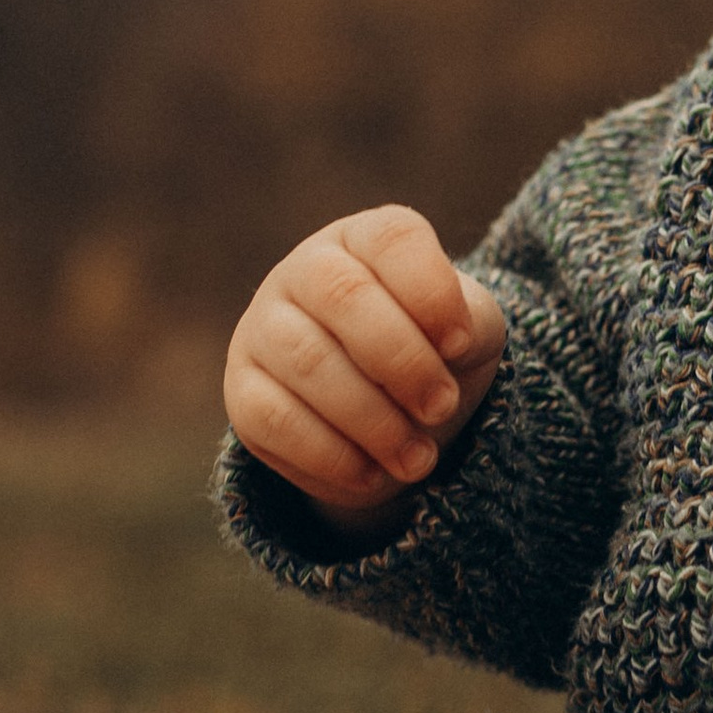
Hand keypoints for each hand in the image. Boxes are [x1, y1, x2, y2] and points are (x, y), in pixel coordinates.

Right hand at [225, 205, 505, 521]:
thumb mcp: (468, 332)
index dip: (432, 292)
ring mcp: (263, 328)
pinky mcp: (242, 391)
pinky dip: (333, 455)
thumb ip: (469, 324)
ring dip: (374, 420)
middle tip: (441, 408)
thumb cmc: (432, 353)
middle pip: (345, 295)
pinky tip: (372, 473)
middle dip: (403, 362)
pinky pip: (277, 419)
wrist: (387, 416)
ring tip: (418, 458)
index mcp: (364, 240)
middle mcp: (304, 271)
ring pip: (310, 362)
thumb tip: (446, 351)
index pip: (393, 239)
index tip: (461, 345)